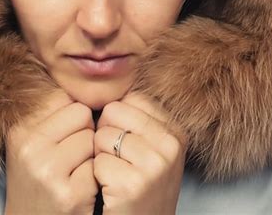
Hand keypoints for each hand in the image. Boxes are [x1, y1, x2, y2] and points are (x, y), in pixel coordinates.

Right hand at [4, 89, 97, 214]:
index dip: (72, 116)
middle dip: (84, 132)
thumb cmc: (38, 180)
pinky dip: (94, 178)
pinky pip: (98, 165)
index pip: (64, 97)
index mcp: (20, 129)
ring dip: (90, 155)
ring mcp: (47, 170)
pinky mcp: (68, 193)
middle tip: (71, 157)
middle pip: (82, 112)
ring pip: (92, 137)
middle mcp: (29, 146)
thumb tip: (84, 76)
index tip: (63, 137)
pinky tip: (79, 190)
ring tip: (73, 173)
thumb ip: (51, 113)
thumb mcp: (32, 144)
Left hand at [93, 91, 186, 214]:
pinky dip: (97, 177)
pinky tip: (111, 190)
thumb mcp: (150, 147)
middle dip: (105, 135)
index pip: (130, 98)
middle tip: (118, 161)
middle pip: (113, 112)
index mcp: (175, 130)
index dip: (117, 120)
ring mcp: (154, 165)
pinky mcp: (133, 185)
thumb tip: (104, 79)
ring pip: (101, 136)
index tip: (126, 144)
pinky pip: (96, 162)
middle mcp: (170, 144)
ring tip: (115, 175)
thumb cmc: (138, 185)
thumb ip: (136, 117)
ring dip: (100, 157)